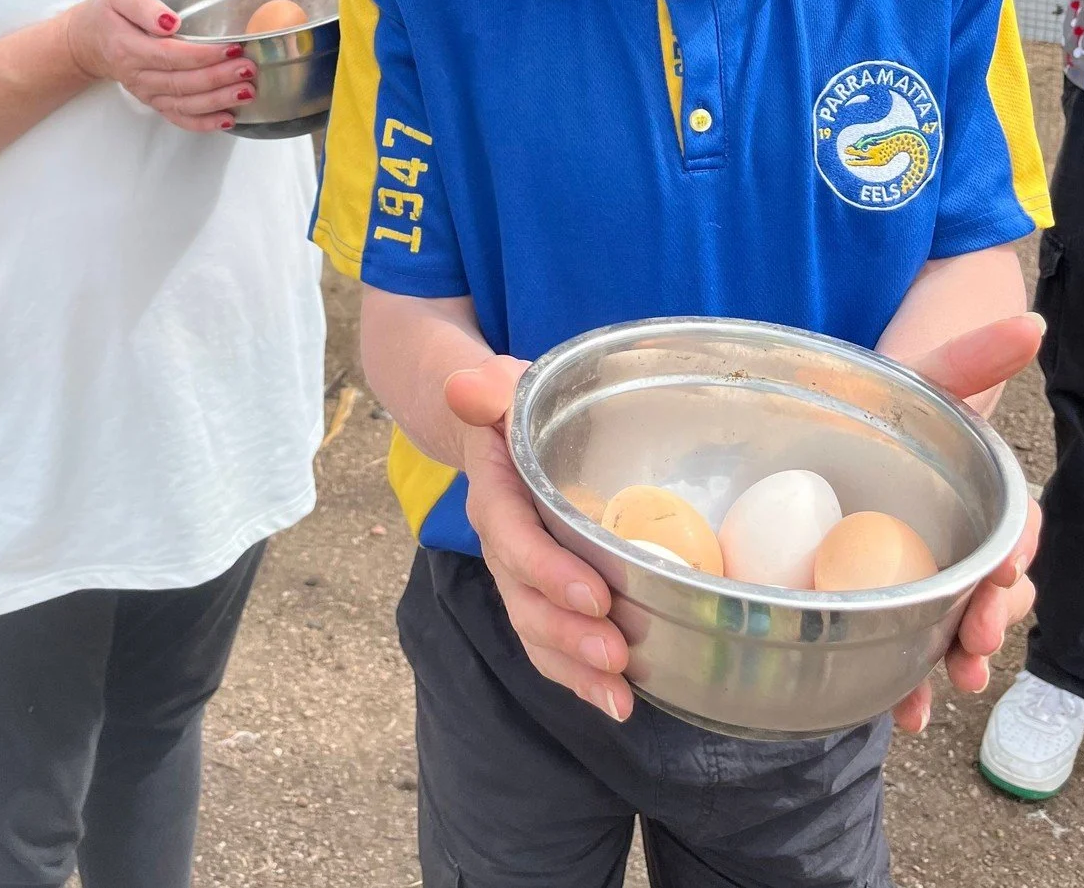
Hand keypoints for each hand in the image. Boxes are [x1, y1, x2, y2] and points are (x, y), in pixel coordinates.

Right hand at [65, 0, 253, 133]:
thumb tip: (171, 22)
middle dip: (218, 78)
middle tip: (248, 69)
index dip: (203, 55)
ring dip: (218, 100)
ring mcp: (147, 93)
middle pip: (182, 82)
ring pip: (184, 103)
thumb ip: (144, 7)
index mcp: (128, 48)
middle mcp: (138, 76)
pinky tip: (228, 119)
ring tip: (247, 92)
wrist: (89, 42)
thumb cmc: (108, 16)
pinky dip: (203, 123)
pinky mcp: (154, 102)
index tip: (232, 49)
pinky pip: (178, 118)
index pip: (170, 55)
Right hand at [445, 356, 633, 721]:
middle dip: (566, 634)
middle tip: (615, 655)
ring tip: (620, 698)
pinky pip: (550, 641)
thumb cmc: (510, 405)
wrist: (494, 431)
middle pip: (523, 598)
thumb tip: (464, 388)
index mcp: (495, 490)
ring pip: (536, 630)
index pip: (512, 535)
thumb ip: (487, 386)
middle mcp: (502, 541)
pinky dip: (578, 675)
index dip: (546, 569)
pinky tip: (617, 700)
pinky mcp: (541, 593)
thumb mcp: (503, 384)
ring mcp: (519, 574)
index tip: (594, 595)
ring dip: (574, 668)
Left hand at [890, 313, 1043, 733]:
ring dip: (945, 663)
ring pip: (946, 625)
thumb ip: (971, 354)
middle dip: (985, 624)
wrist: (833, 414)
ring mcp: (917, 573)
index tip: (1004, 574)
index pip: (1012, 532)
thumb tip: (1029, 322)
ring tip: (932, 695)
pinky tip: (897, 711)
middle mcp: (957, 540)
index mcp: (980, 495)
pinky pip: (896, 644)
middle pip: (987, 593)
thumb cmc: (888, 395)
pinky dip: (901, 680)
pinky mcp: (875, 596)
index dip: (1013, 556)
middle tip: (971, 647)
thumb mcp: (923, 371)